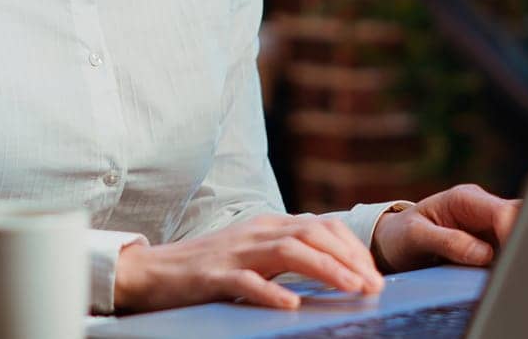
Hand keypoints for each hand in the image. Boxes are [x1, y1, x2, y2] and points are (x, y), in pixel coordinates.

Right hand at [113, 213, 384, 311]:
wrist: (153, 271)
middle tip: (374, 286)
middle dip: (349, 259)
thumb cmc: (209, 266)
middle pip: (313, 234)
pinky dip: (271, 291)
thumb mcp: (254, 252)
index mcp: (269, 224)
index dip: (353, 248)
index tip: (374, 273)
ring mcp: (235, 252)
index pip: (322, 226)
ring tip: (351, 289)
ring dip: (326, 270)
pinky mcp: (213, 276)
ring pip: (289, 252)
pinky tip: (292, 304)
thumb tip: (333, 265)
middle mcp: (256, 232)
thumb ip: (288, 253)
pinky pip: (246, 281)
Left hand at [369, 184, 521, 272]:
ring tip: (511, 278)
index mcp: (465, 199)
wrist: (393, 243)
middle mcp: (482, 210)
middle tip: (518, 271)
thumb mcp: (414, 236)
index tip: (507, 261)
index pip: (502, 212)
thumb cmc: (400, 235)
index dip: (511, 234)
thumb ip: (447, 242)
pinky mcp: (491, 245)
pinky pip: (510, 253)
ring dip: (517, 256)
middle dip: (523, 243)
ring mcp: (489, 228)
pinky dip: (510, 264)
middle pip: (520, 219)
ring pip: (520, 237)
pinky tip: (506, 278)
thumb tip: (483, 254)